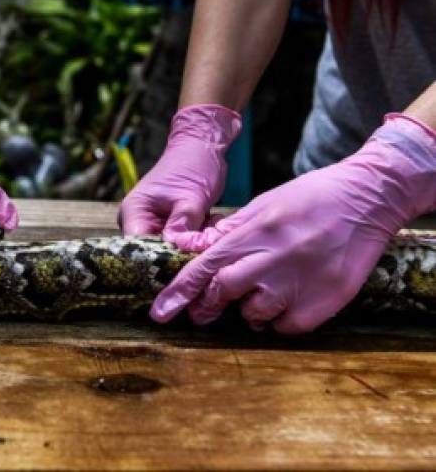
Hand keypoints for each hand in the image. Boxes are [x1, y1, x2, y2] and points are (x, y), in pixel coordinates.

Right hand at [119, 104, 240, 246]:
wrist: (202, 147)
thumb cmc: (193, 166)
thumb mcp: (191, 199)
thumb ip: (183, 228)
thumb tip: (180, 252)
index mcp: (133, 212)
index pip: (138, 249)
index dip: (159, 260)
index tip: (186, 261)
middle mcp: (138, 221)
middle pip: (154, 253)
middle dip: (182, 250)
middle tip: (206, 240)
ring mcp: (152, 224)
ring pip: (171, 249)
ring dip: (194, 243)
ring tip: (211, 224)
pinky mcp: (168, 225)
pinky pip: (181, 241)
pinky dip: (198, 237)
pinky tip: (211, 222)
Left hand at [150, 114, 435, 333]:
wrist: (366, 198)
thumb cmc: (309, 199)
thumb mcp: (262, 205)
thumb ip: (227, 231)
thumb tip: (189, 247)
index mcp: (254, 232)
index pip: (205, 267)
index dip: (178, 292)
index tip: (159, 313)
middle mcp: (273, 258)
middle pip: (224, 292)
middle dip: (209, 305)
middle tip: (205, 310)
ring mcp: (300, 283)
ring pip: (255, 314)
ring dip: (248, 310)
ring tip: (260, 293)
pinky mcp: (324, 303)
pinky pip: (287, 326)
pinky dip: (280, 320)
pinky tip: (287, 300)